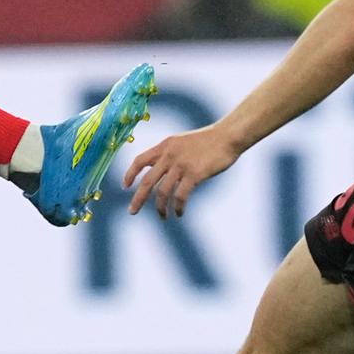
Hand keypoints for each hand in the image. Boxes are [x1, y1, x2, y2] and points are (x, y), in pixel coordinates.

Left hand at [124, 123, 240, 217]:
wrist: (227, 136)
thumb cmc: (208, 141)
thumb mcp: (182, 142)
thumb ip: (169, 154)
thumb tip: (160, 171)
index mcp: (164, 146)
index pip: (140, 160)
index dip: (130, 174)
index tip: (125, 186)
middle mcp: (169, 155)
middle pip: (147, 181)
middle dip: (138, 198)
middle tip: (132, 211)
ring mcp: (181, 165)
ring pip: (162, 192)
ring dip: (160, 207)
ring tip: (163, 216)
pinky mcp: (195, 174)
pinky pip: (180, 196)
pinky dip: (178, 207)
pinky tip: (179, 213)